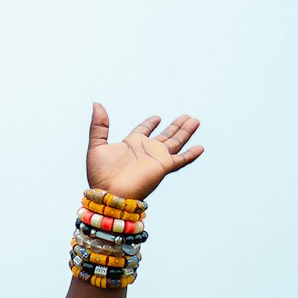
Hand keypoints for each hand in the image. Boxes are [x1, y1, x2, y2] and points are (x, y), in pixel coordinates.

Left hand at [85, 105, 202, 201]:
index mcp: (131, 144)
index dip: (150, 123)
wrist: (109, 194)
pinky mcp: (163, 167)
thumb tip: (96, 103)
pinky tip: (200, 147)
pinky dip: (191, 154)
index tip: (157, 117)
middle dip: (176, 126)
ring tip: (195, 121)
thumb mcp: (96, 144)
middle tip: (186, 116)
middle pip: (165, 134)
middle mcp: (146, 150)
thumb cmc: (100, 175)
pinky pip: (181, 159)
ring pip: (176, 142)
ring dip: (186, 132)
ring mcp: (156, 158)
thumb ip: (99, 125)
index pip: (144, 130)